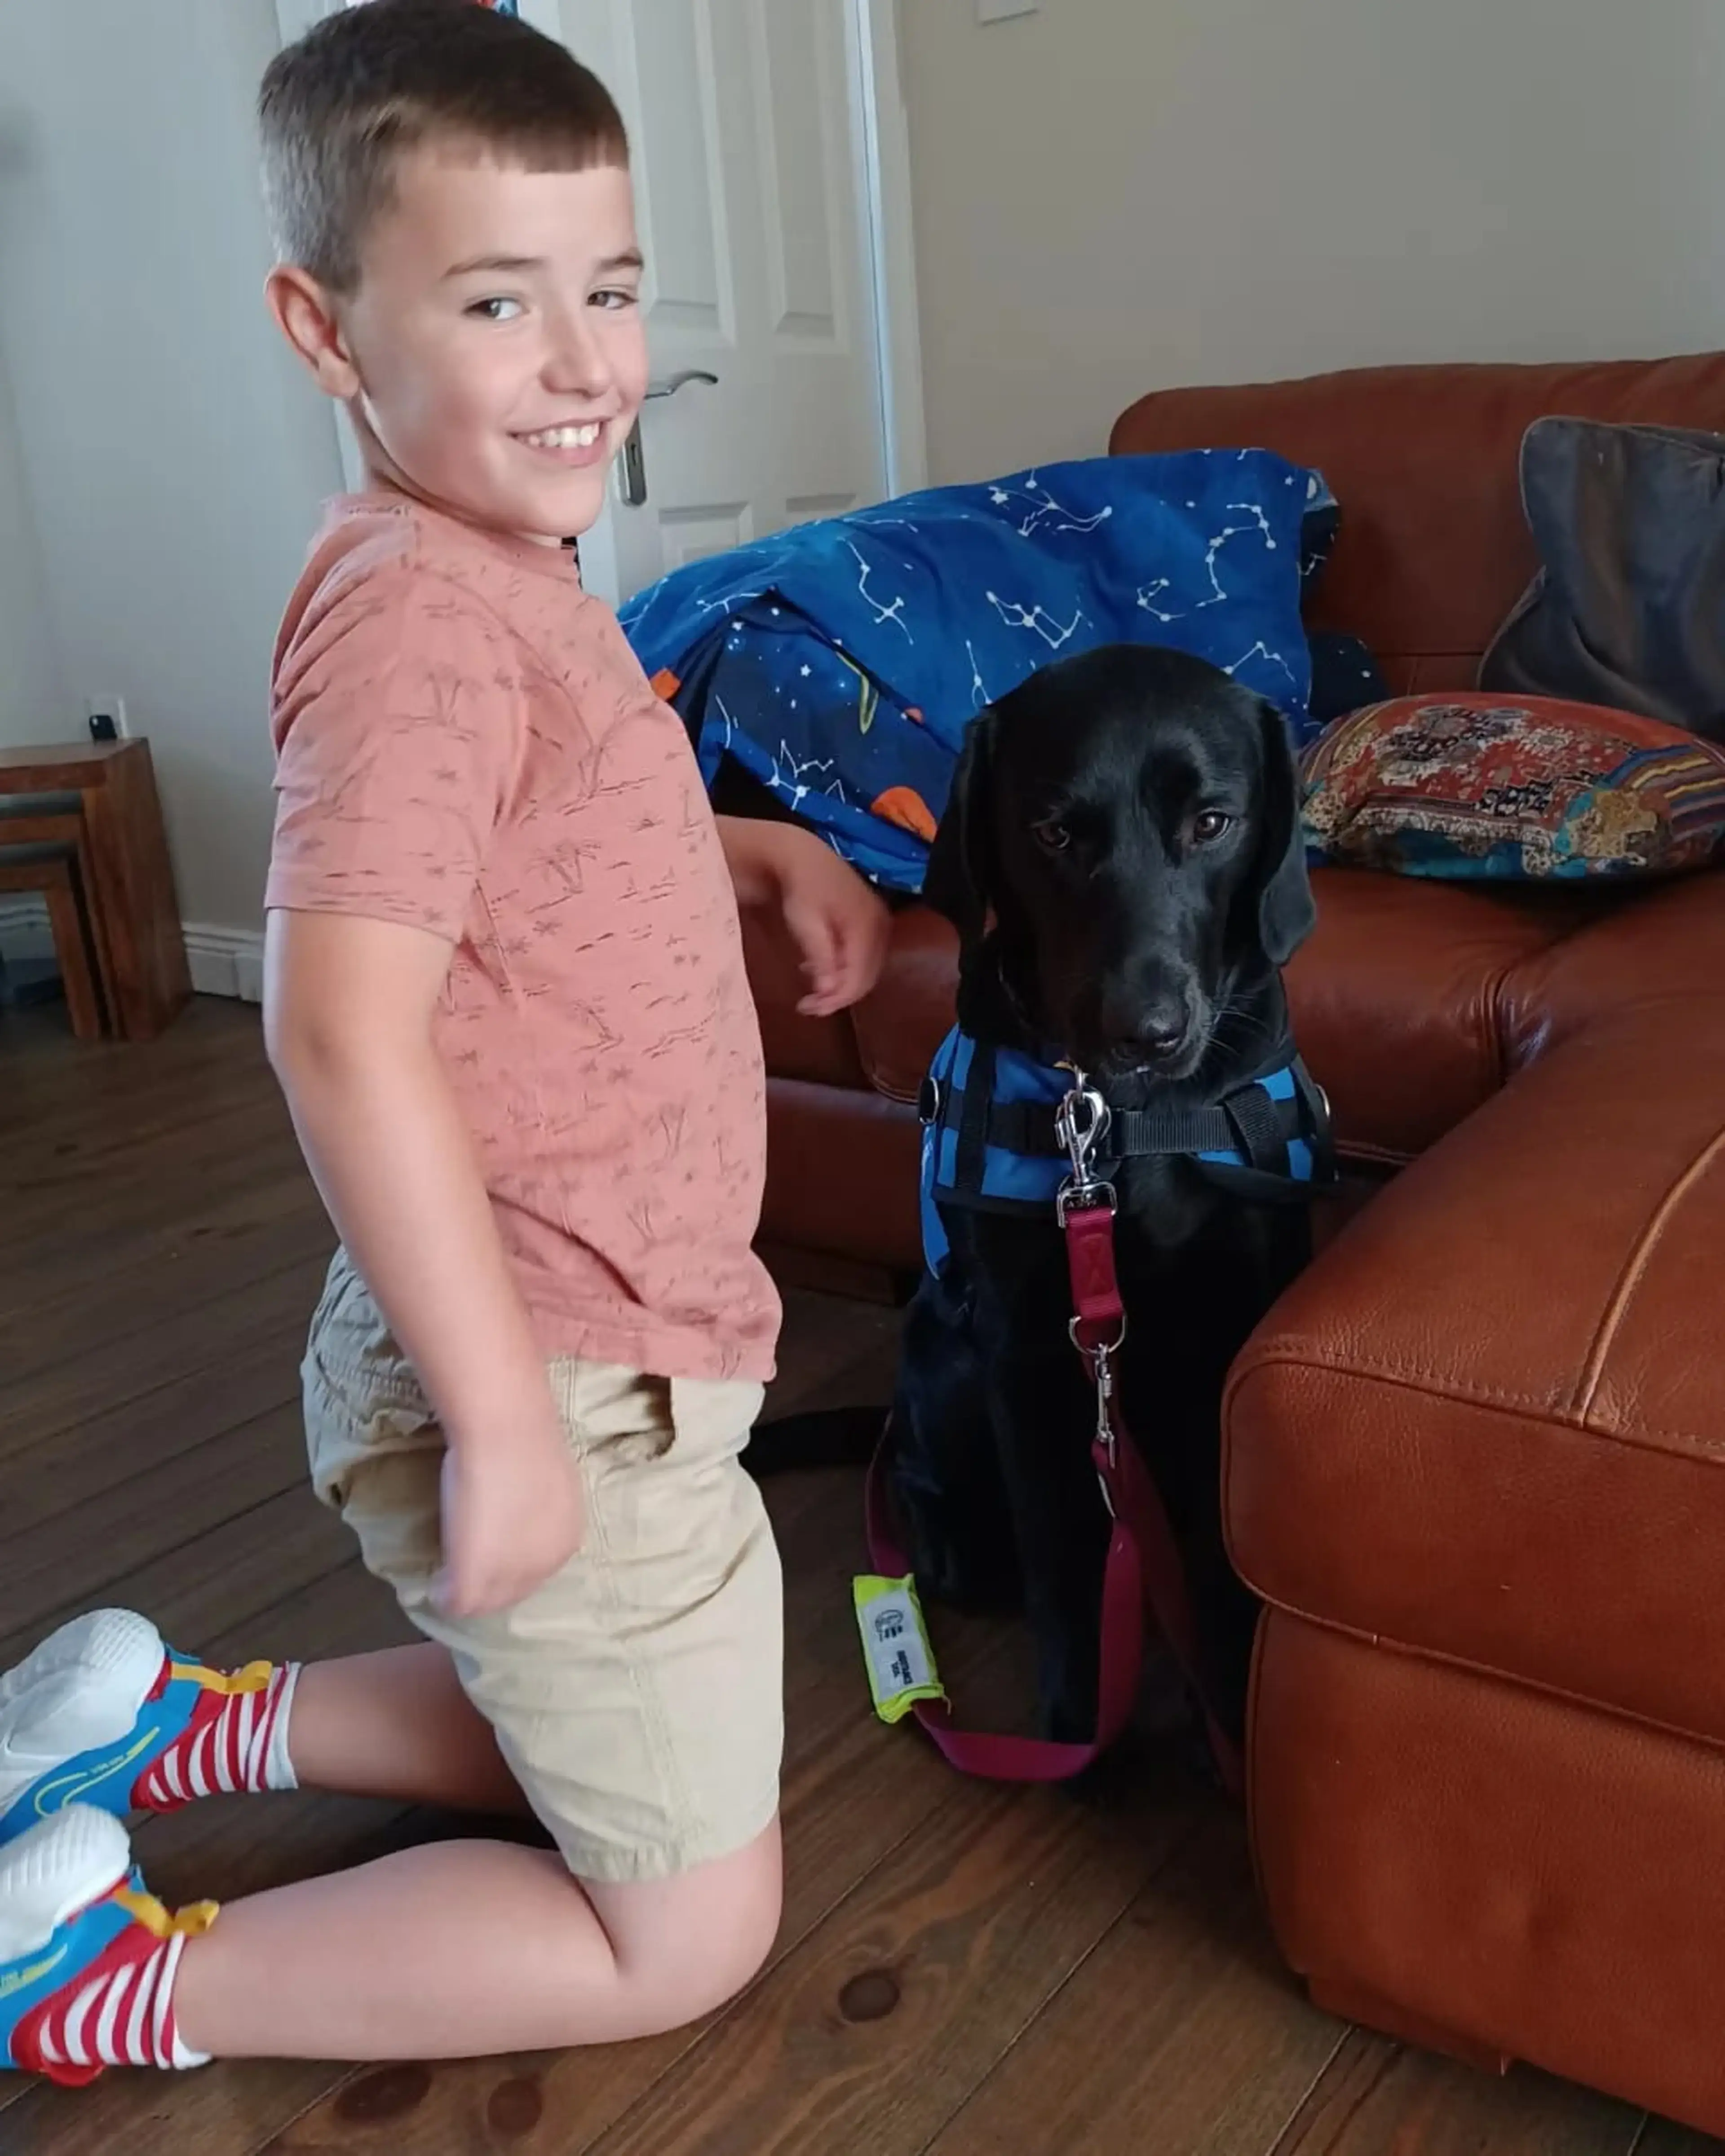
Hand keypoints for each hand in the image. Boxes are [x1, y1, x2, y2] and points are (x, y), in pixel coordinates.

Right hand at [433, 1421, 584, 1617]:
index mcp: (567, 1537)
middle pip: (515, 1591)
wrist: (506, 1429)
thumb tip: (516, 1511)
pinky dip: (445, 1597)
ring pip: (488, 1602)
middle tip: (462, 1569)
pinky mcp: (475, 1577)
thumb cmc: (524, 1438)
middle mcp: (547, 1562)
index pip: (538, 1569)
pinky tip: (436, 1585)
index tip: (488, 1552)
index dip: (510, 1564)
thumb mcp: (546, 1479)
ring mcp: (512, 1573)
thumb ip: (537, 1506)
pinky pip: (459, 1603)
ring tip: (448, 1579)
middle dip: (490, 1584)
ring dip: (468, 1592)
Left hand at [765, 827, 891, 1015]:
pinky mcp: (873, 924)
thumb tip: (830, 992)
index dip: (836, 999)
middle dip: (838, 996)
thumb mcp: (805, 923)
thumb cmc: (801, 888)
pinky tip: (821, 970)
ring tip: (812, 993)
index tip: (809, 1009)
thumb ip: (821, 957)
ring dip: (841, 985)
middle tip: (809, 1007)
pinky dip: (845, 970)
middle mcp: (881, 927)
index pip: (859, 977)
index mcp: (867, 926)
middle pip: (866, 976)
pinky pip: (864, 957)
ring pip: (866, 969)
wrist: (803, 856)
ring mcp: (880, 924)